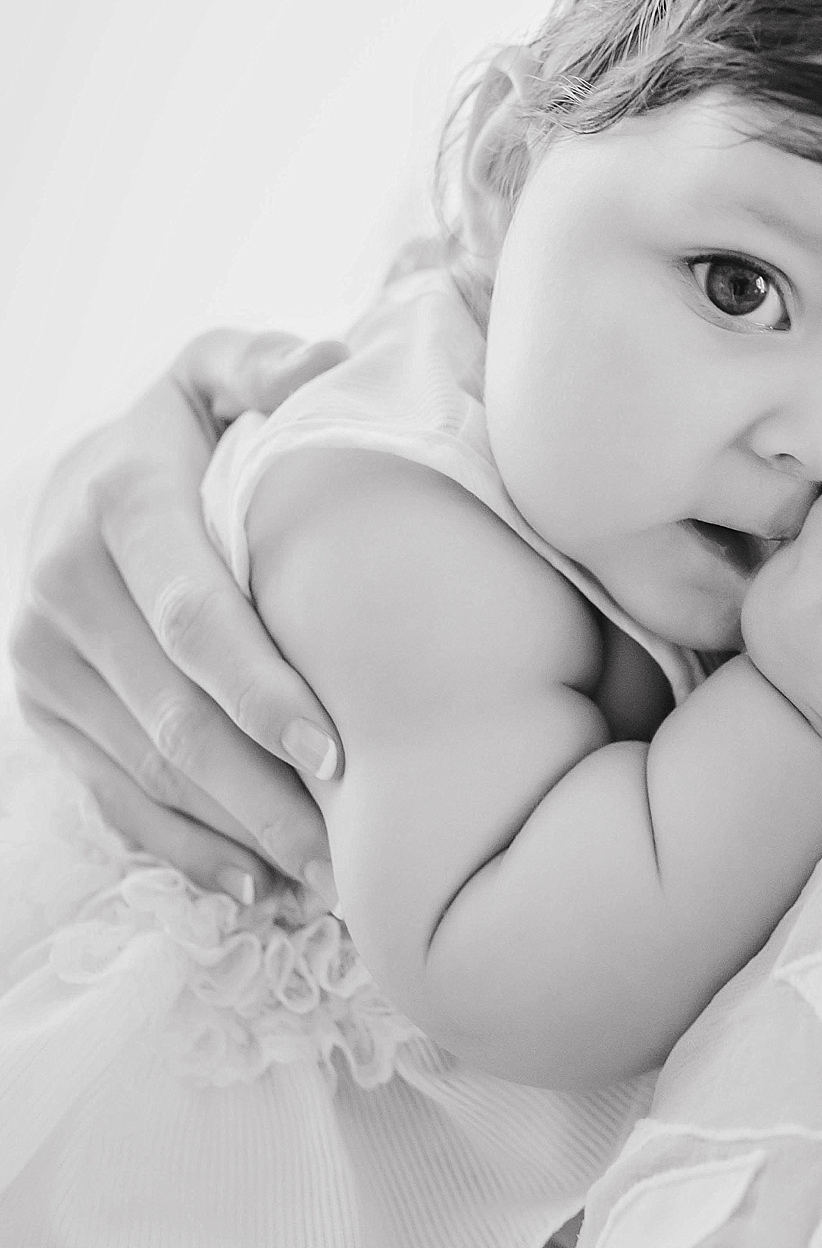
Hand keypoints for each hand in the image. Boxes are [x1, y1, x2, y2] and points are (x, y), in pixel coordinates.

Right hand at [8, 329, 348, 901]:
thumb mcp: (212, 373)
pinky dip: (186, 850)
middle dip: (265, 793)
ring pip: (146, 772)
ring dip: (238, 834)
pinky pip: (113, 799)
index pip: (192, 618)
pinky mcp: (41, 712)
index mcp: (116, 504)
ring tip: (329, 880)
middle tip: (354, 852)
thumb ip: (264, 364)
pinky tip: (257, 884)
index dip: (262, 692)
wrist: (76, 478)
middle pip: (172, 717)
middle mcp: (61, 588)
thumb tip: (325, 363)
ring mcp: (41, 661)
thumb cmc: (181, 430)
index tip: (338, 752)